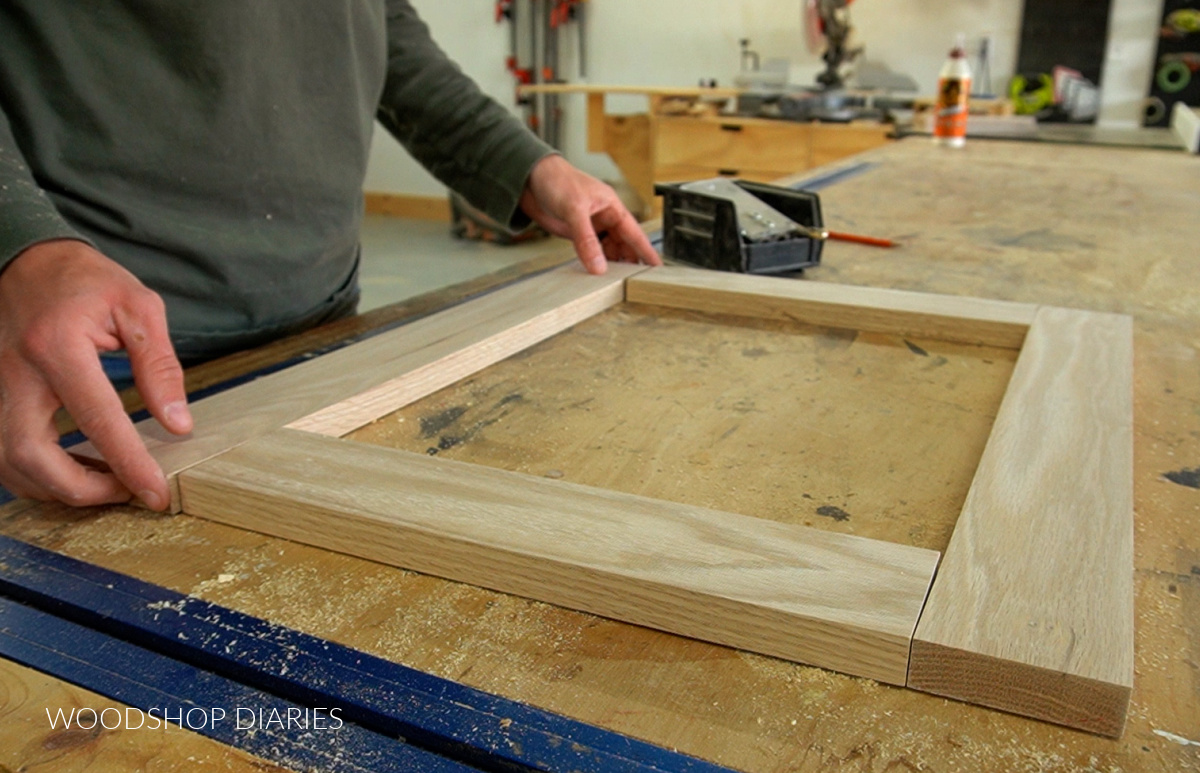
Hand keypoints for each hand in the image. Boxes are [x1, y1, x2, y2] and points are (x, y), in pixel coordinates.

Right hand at [0, 240, 192, 509]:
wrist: (27, 260)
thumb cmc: (86, 281)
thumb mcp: (138, 307)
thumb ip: (159, 367)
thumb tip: (178, 424)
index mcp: (56, 347)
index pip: (96, 420)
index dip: (128, 463)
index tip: (155, 492)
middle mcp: (14, 374)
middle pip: (32, 456)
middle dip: (81, 489)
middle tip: (127, 492)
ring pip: (10, 463)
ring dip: (57, 488)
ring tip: (107, 484)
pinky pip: (3, 453)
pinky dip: (36, 475)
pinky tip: (75, 470)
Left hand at [519, 154, 661, 274]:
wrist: (529, 177)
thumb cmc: (556, 180)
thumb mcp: (574, 209)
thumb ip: (586, 240)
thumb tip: (598, 266)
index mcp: (611, 206)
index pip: (633, 232)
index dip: (645, 250)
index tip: (656, 267)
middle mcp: (603, 217)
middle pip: (622, 244)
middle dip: (628, 261)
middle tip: (633, 282)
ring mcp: (589, 226)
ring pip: (606, 250)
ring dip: (609, 264)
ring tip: (614, 281)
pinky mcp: (574, 233)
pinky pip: (589, 251)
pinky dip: (592, 262)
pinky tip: (594, 273)